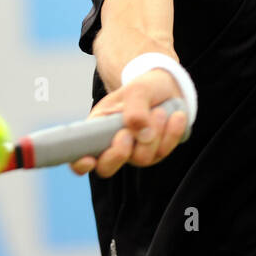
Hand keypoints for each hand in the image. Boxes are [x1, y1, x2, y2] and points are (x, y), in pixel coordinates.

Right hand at [68, 68, 188, 177]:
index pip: (79, 156)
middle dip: (119, 153)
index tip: (89, 160)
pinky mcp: (155, 153)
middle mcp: (112, 145)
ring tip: (159, 110)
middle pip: (107, 168)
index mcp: (96, 129)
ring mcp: (134, 152)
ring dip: (154, 133)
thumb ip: (135, 110)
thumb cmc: (143, 88)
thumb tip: (142, 135)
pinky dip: (172, 133)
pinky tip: (176, 116)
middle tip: (127, 133)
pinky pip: (164, 152)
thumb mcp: (137, 90)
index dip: (79, 164)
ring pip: (141, 158)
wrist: (167, 87)